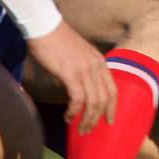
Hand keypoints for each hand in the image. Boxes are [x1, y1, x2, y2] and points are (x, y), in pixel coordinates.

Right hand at [25, 19, 117, 133]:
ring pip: (93, 102)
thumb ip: (85, 69)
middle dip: (98, 118)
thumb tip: (82, 89)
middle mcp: (96, 65)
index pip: (113, 89)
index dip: (113, 107)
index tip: (109, 121)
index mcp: (100, 61)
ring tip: (79, 129)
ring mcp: (85, 69)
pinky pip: (78, 99)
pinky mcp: (71, 73)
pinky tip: (67, 117)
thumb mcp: (80, 55)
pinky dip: (74, 112)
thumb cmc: (58, 41)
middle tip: (87, 130)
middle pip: (104, 99)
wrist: (46, 27)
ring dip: (86, 119)